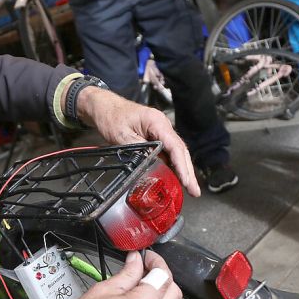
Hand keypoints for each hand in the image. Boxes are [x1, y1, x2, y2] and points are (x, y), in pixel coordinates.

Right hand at [38, 251, 182, 298]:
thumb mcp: (102, 291)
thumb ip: (126, 274)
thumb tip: (136, 262)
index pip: (163, 276)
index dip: (156, 262)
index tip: (147, 259)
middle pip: (174, 293)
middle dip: (163, 278)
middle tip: (146, 271)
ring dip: (159, 298)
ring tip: (137, 292)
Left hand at [77, 87, 200, 196]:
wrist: (104, 107)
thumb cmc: (112, 116)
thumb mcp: (122, 136)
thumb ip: (139, 151)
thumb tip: (151, 165)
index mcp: (156, 122)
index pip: (175, 146)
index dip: (182, 166)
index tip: (187, 181)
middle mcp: (163, 125)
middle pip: (181, 151)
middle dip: (188, 172)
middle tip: (194, 191)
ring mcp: (161, 131)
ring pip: (177, 152)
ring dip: (183, 170)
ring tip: (190, 188)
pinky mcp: (156, 136)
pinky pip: (168, 152)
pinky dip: (173, 165)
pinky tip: (176, 178)